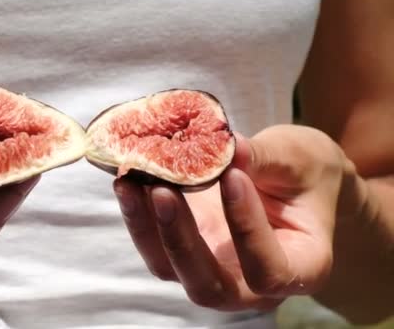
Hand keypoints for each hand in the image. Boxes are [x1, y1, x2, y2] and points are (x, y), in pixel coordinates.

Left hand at [114, 124, 363, 310]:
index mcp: (300, 268)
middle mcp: (251, 284)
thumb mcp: (298, 159)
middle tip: (162, 190)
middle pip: (208, 286)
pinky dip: (137, 214)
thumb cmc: (304, 172)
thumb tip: (228, 146)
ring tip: (130, 180)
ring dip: (146, 227)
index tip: (233, 178)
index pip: (270, 272)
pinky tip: (127, 180)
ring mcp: (211, 268)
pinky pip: (153, 244)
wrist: (288, 177)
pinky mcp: (183, 248)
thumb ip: (266, 158)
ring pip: (169, 268)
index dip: (247, 231)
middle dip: (179, 240)